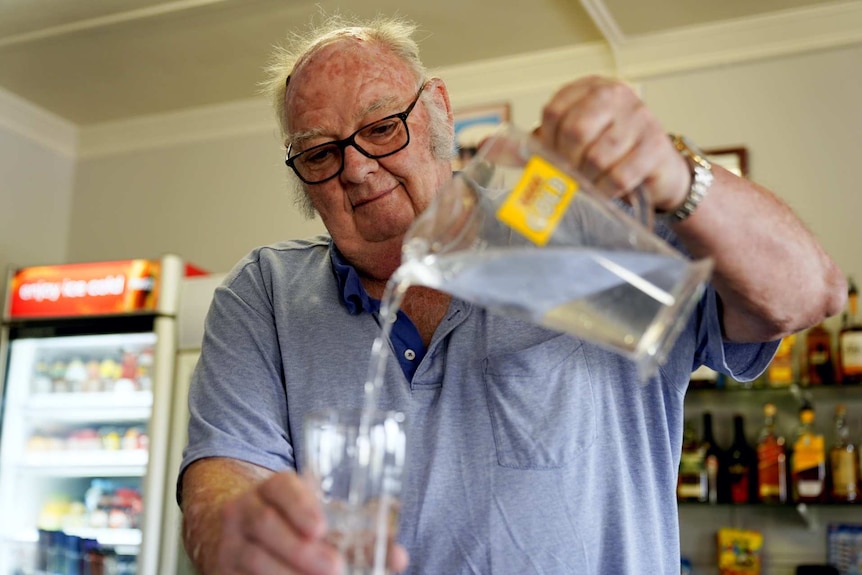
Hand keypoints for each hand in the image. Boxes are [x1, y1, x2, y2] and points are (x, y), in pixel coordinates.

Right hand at [217, 471, 409, 573]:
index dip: (300, 506)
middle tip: (335, 568)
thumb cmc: (292, 523)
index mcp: (272, 488)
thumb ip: (359, 535)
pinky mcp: (223, 571)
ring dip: (288, 573)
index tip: (321, 528)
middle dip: (300, 550)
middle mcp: (245, 510)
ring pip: (253, 558)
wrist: (234, 532)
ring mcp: (230, 542)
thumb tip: (398, 555)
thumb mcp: (320, 518)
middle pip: (266, 525)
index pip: (281, 487)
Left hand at [535, 75, 689, 213]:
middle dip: (568, 161)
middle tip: (572, 176)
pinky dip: (606, 190)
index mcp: (590, 88)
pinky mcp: (655, 146)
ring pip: (597, 157)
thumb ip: (530, 145)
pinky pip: (619, 175)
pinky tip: (606, 191)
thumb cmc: (607, 155)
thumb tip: (489, 144)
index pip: (555, 110)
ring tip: (590, 184)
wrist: (656, 170)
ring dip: (588, 180)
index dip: (548, 142)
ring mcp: (639, 118)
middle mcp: (616, 95)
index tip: (553, 157)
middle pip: (576, 130)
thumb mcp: (567, 145)